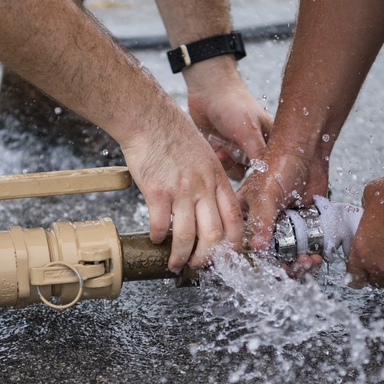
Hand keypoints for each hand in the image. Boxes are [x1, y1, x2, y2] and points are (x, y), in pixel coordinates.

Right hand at [118, 105, 242, 272]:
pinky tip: (155, 239)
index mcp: (217, 179)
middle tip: (198, 265)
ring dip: (181, 256)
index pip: (235, 219)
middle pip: (214, 235)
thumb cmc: (173, 133)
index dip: (233, 243)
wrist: (148, 118)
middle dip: (207, 258)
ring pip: (187, 237)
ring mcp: (181, 190)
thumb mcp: (204, 155)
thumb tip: (208, 205)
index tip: (226, 255)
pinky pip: (160, 225)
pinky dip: (158, 238)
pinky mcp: (157, 191)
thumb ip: (210, 180)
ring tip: (174, 263)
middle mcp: (203, 187)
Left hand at [184, 59, 271, 179]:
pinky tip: (216, 147)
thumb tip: (267, 176)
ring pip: (239, 172)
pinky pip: (224, 167)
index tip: (253, 171)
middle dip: (243, 166)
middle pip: (256, 173)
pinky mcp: (225, 151)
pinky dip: (219, 160)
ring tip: (223, 149)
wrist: (207, 90)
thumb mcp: (248, 131)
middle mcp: (258, 147)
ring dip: (229, 164)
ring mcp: (241, 150)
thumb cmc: (233, 105)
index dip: (266, 173)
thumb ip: (258, 153)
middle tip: (234, 155)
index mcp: (272, 140)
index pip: (275, 166)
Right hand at [237, 135, 329, 275]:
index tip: (270, 270)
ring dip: (300, 263)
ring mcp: (284, 227)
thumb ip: (260, 222)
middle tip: (295, 265)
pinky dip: (313, 254)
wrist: (307, 151)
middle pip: (269, 258)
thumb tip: (257, 248)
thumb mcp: (265, 195)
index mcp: (244, 218)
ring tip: (309, 260)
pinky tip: (318, 254)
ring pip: (290, 256)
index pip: (245, 249)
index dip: (257, 263)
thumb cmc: (278, 164)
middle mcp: (263, 226)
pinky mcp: (304, 226)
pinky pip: (307, 248)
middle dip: (284, 266)